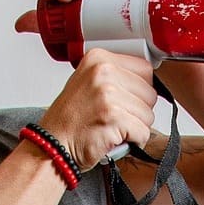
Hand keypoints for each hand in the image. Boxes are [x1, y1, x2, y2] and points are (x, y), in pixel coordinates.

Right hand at [34, 49, 156, 171]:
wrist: (53, 146)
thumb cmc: (70, 120)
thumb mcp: (88, 83)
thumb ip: (116, 75)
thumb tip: (146, 81)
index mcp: (98, 59)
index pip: (145, 69)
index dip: (139, 90)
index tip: (126, 99)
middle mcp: (103, 72)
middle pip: (150, 92)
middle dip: (138, 110)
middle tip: (116, 117)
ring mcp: (108, 94)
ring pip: (148, 114)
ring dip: (136, 127)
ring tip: (113, 128)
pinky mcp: (114, 117)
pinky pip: (143, 132)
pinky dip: (134, 141)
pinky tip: (115, 138)